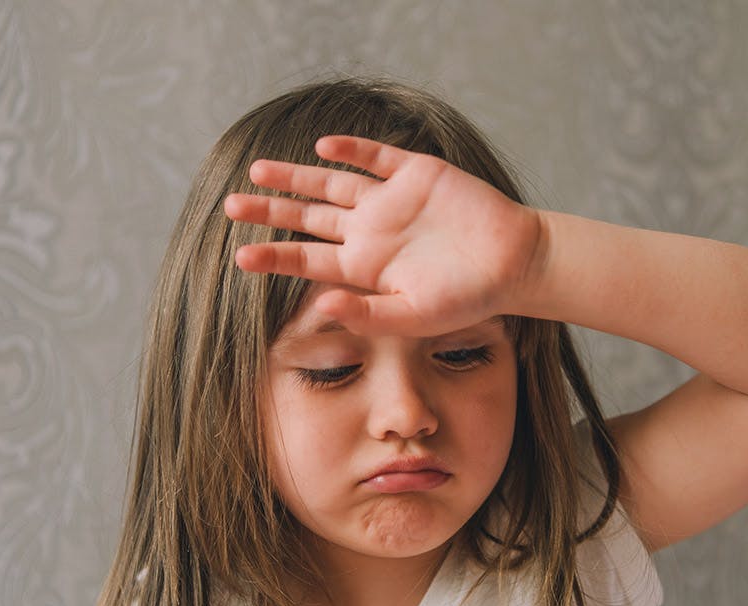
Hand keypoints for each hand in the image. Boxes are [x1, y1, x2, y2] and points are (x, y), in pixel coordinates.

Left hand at [222, 136, 543, 335]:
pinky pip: (377, 157)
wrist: (516, 263)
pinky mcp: (417, 173)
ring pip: (332, 185)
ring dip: (296, 177)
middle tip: (231, 206)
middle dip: (270, 212)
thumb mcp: (415, 317)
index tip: (239, 257)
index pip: (308, 259)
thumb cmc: (469, 298)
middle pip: (308, 218)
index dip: (273, 257)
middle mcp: (370, 232)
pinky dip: (352, 149)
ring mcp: (391, 201)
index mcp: (364, 268)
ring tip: (258, 171)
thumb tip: (322, 305)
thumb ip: (368, 314)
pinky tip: (325, 147)